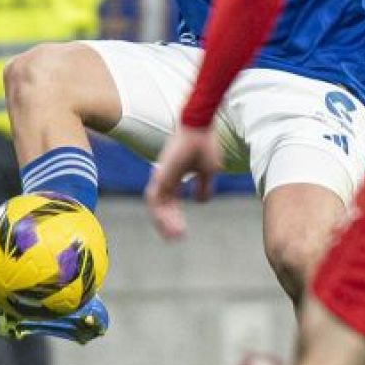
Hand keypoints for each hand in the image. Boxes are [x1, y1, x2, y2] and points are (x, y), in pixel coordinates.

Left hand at [144, 125, 221, 240]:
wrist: (199, 126)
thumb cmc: (205, 144)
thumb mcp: (209, 171)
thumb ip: (203, 187)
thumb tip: (200, 201)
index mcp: (174, 177)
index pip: (170, 203)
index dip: (174, 217)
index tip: (181, 231)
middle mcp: (164, 178)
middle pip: (163, 207)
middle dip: (169, 223)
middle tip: (178, 238)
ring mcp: (161, 177)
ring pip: (157, 207)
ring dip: (165, 223)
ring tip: (176, 236)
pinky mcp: (160, 176)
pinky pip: (156, 201)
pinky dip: (161, 214)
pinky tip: (172, 225)